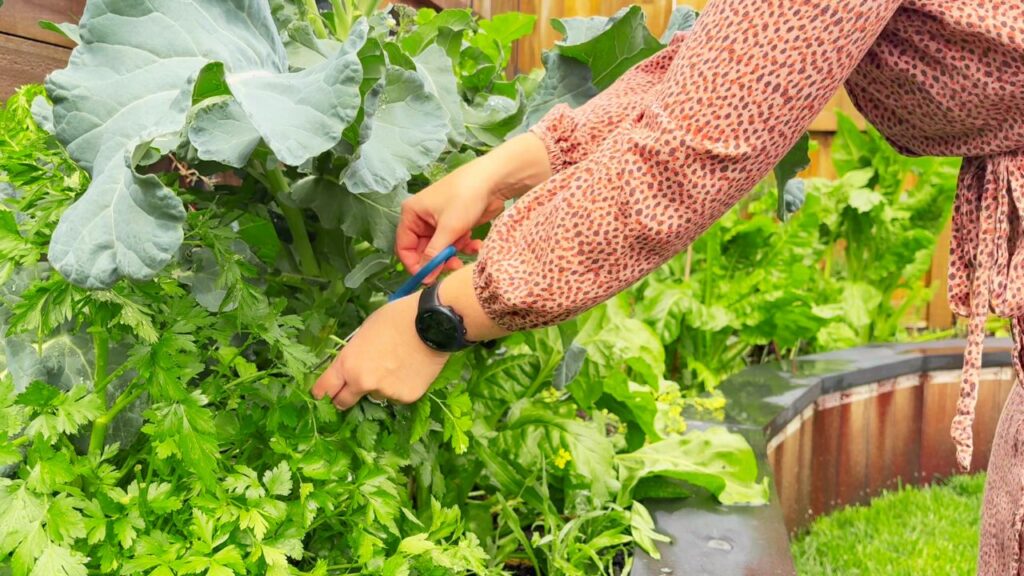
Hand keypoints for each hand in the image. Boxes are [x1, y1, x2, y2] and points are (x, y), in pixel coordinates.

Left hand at [311, 293, 448, 409]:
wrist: (431, 323)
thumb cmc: (395, 318)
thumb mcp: (365, 331)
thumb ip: (355, 353)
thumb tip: (354, 365)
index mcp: (348, 363)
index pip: (324, 387)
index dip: (322, 391)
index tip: (323, 393)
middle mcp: (363, 382)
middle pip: (344, 402)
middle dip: (345, 397)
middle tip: (354, 388)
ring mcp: (386, 392)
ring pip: (376, 396)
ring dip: (379, 387)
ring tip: (396, 366)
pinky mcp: (406, 397)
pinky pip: (397, 396)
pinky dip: (401, 387)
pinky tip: (411, 369)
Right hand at [396, 133, 552, 281]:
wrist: (494, 180)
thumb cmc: (465, 198)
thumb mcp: (448, 229)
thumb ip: (434, 254)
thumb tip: (424, 278)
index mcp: (412, 213)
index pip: (404, 246)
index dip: (415, 264)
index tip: (428, 278)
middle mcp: (422, 217)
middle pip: (424, 249)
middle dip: (439, 259)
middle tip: (453, 266)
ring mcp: (439, 220)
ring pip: (441, 248)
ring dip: (454, 253)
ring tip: (466, 252)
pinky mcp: (455, 222)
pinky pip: (454, 242)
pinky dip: (464, 245)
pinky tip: (476, 244)